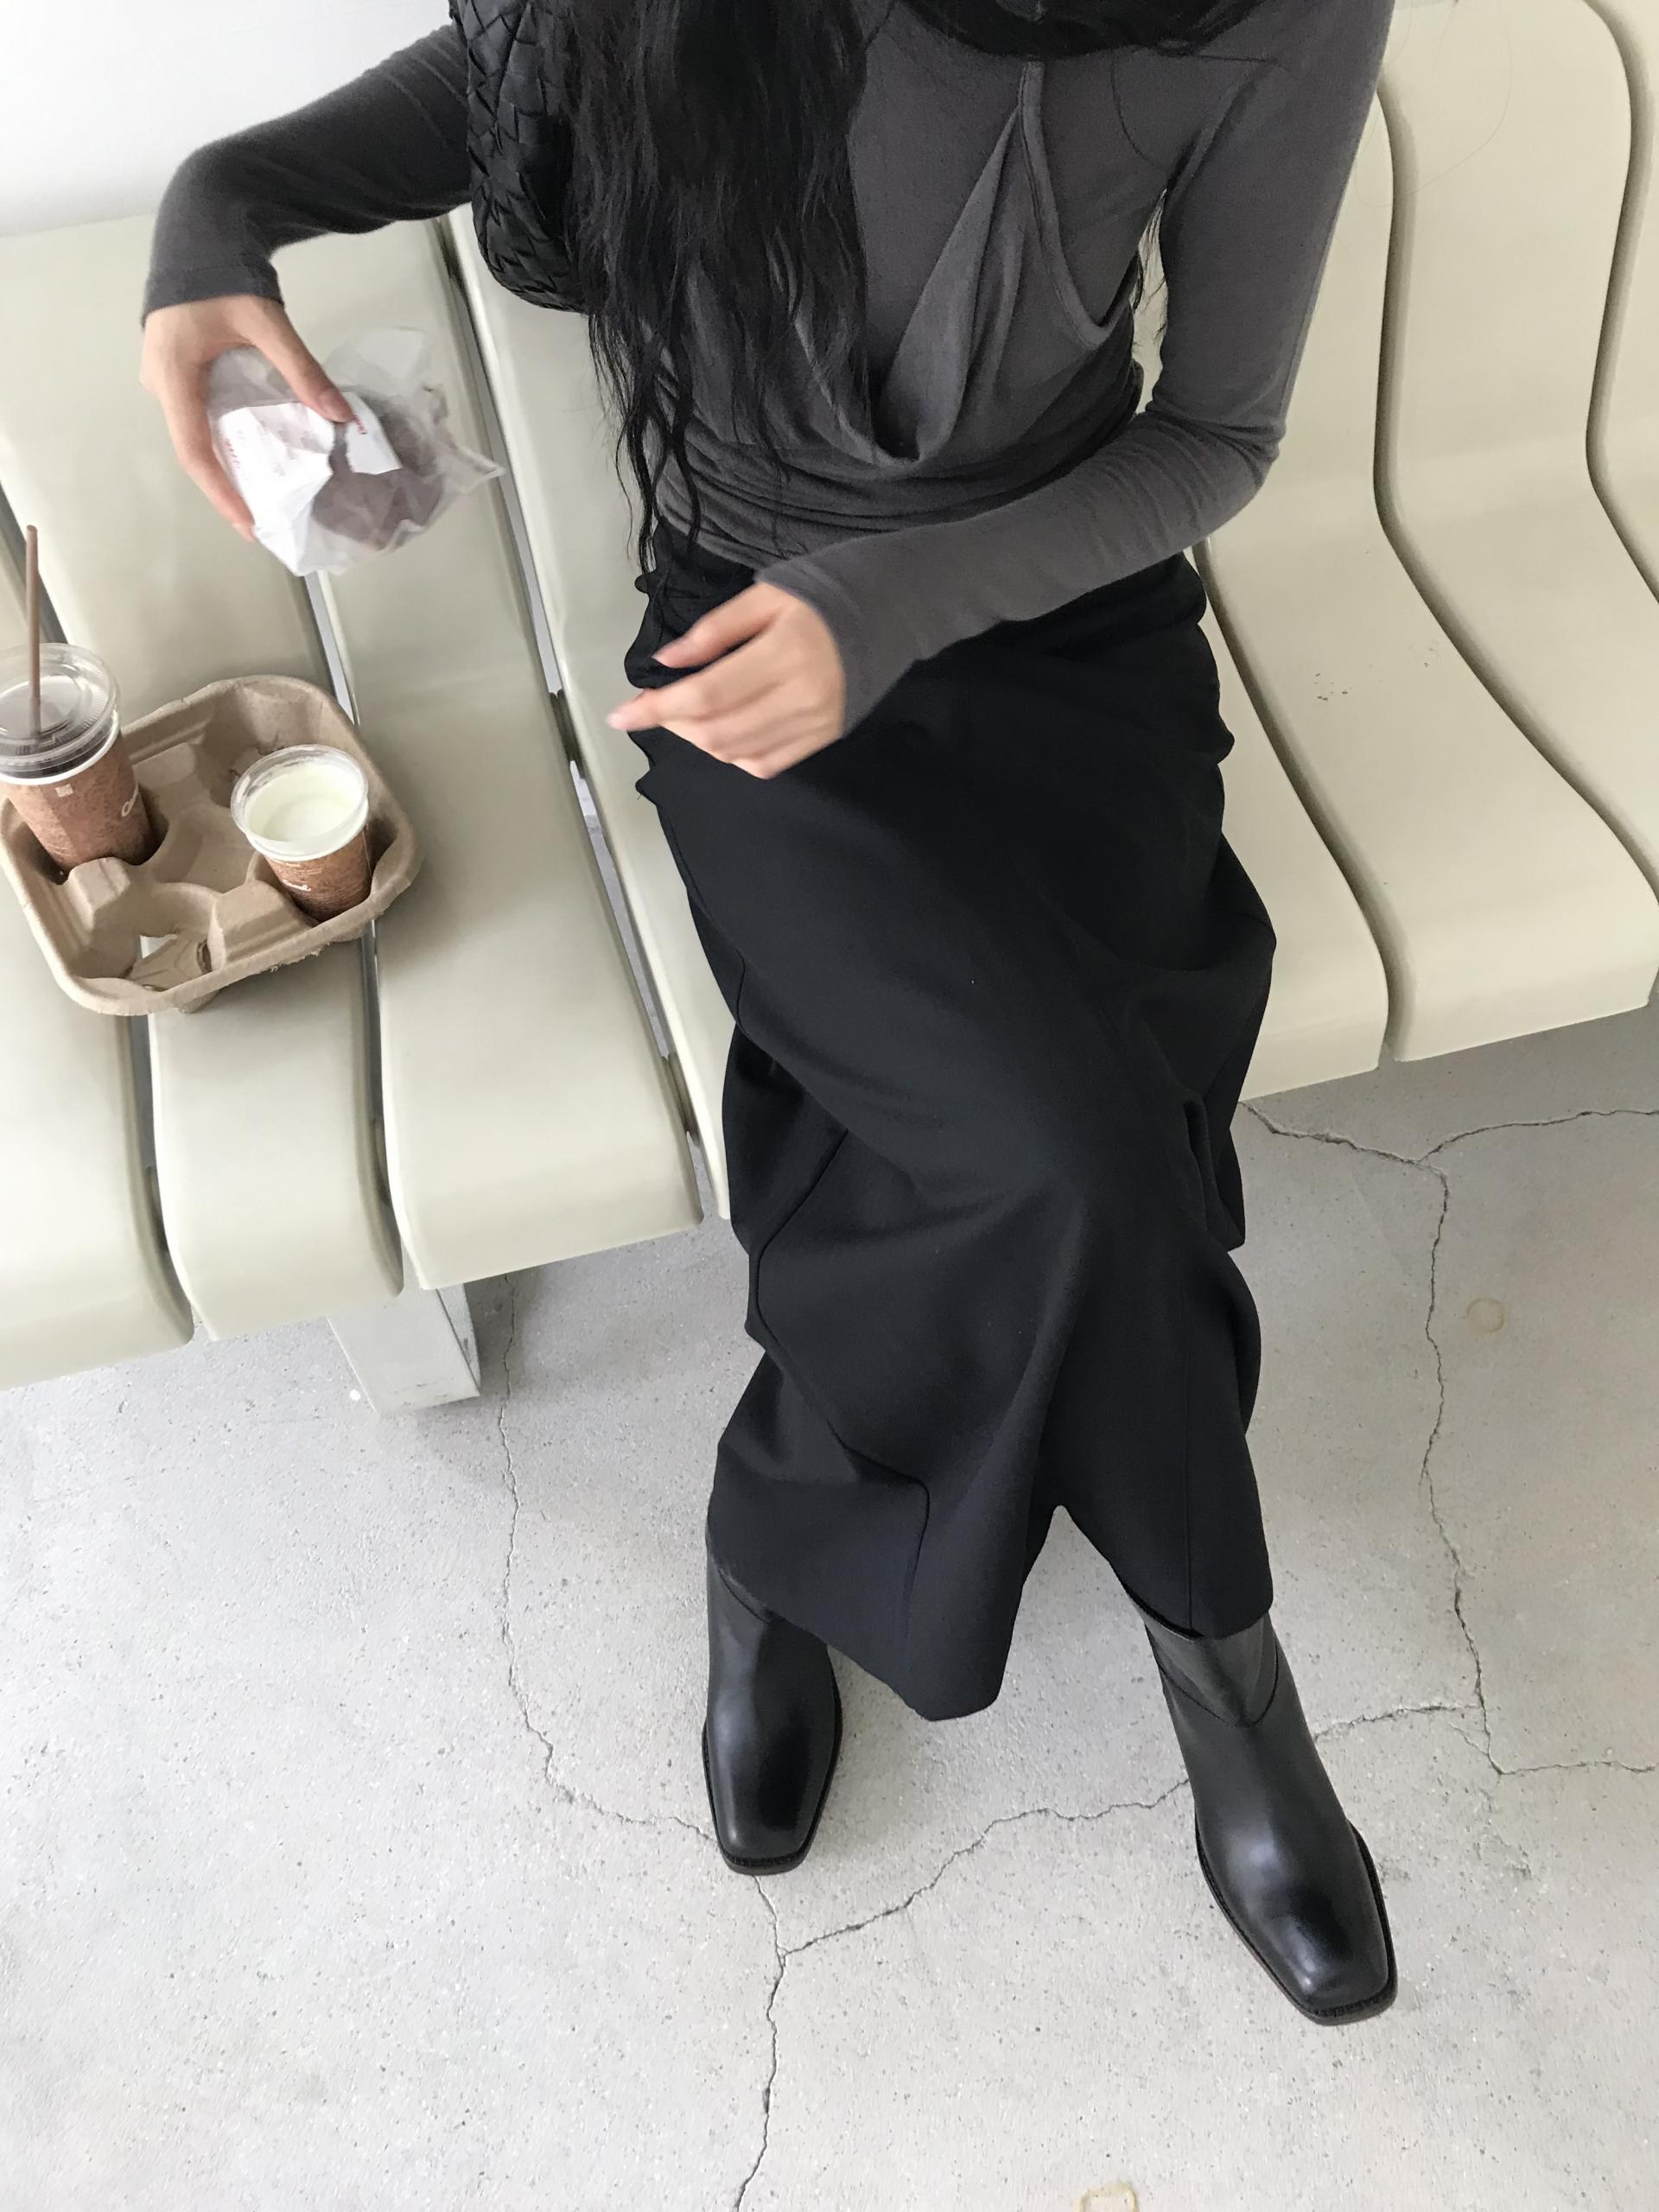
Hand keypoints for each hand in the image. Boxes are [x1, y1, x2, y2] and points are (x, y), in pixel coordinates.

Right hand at [140, 294, 353, 538]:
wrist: (199, 229)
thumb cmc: (223, 271)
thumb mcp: (266, 321)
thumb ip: (302, 370)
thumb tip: (343, 416)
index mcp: (174, 373)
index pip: (194, 448)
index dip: (221, 491)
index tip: (249, 523)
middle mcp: (160, 382)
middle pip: (194, 448)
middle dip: (227, 487)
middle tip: (262, 520)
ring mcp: (164, 377)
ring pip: (195, 433)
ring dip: (228, 465)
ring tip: (261, 497)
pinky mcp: (176, 370)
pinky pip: (198, 415)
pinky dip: (225, 439)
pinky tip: (254, 455)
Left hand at [607, 582, 846, 778]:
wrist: (895, 607)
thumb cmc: (825, 591)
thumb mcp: (765, 595)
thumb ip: (714, 631)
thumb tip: (666, 663)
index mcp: (784, 653)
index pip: (705, 695)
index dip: (657, 708)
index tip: (620, 714)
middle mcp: (801, 696)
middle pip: (718, 732)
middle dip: (673, 725)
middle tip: (653, 706)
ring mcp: (816, 723)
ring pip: (738, 753)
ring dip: (699, 740)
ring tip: (684, 715)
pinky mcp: (825, 737)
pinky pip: (767, 764)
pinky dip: (733, 754)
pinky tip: (722, 732)